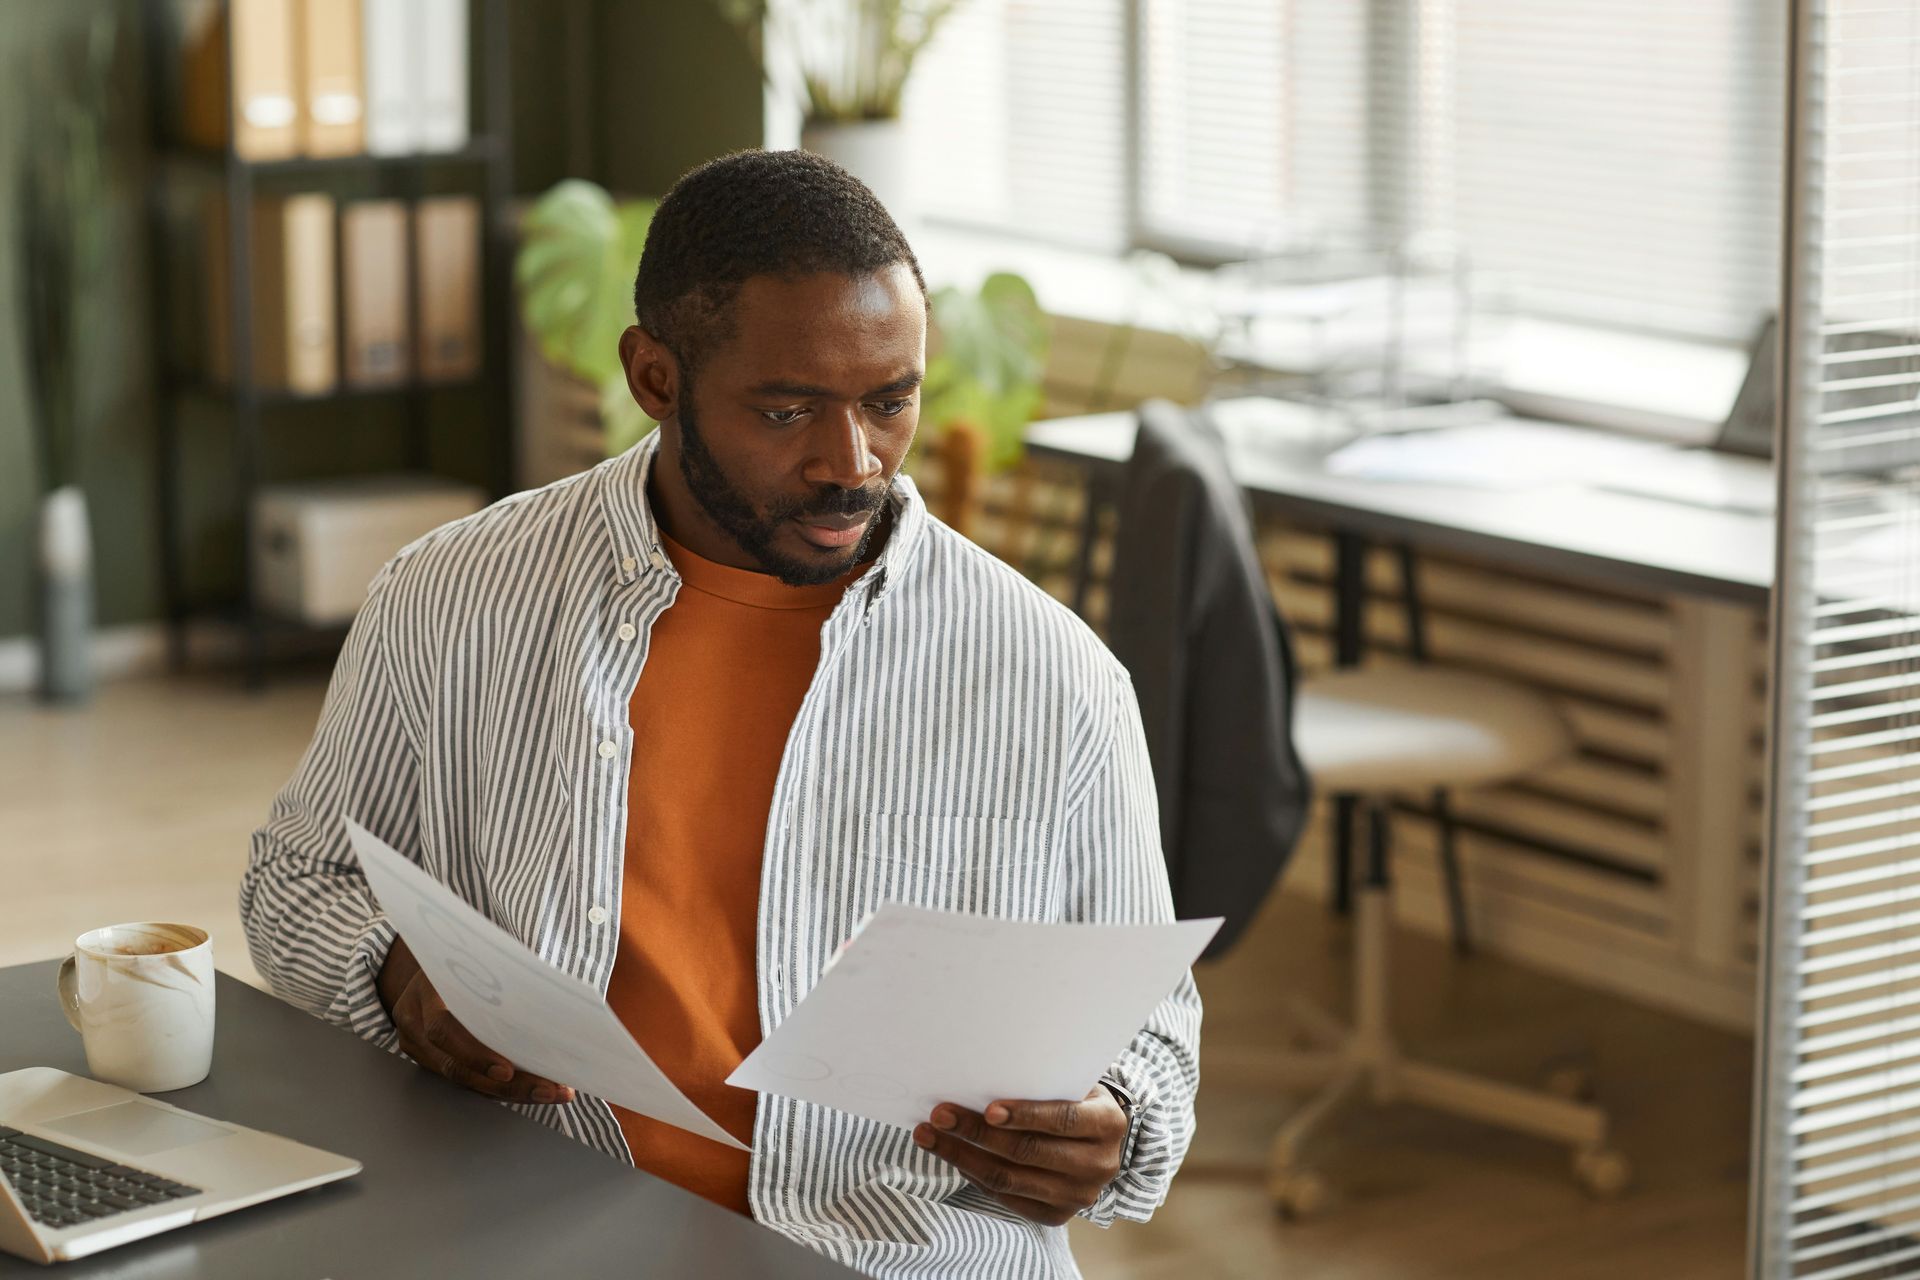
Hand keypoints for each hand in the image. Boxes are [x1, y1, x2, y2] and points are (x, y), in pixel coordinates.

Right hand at [375, 937, 575, 1105]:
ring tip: (551, 1091)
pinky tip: (531, 1087)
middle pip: (457, 1066)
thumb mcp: (477, 952)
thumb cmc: (464, 952)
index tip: (508, 1070)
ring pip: (463, 1079)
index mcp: (425, 990)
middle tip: (549, 1090)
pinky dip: (498, 1086)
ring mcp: (416, 1044)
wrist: (430, 954)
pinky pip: (465, 1079)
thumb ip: (502, 972)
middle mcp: (414, 1021)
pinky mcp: (429, 1058)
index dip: (474, 1054)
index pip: (443, 1029)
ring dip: (510, 1091)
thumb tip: (552, 991)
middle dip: (507, 1085)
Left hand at [912, 1087, 1126, 1225]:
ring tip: (929, 1136)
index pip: (1062, 1120)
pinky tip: (952, 1155)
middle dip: (977, 1133)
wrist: (1099, 1140)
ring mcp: (1078, 1196)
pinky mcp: (1056, 1216)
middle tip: (940, 1115)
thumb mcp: (1073, 1082)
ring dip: (962, 1156)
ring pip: (1008, 1178)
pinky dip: (974, 1175)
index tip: (988, 1108)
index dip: (1025, 1115)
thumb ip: (1043, 1081)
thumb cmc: (1076, 1098)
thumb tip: (983, 1071)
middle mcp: (1098, 1165)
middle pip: (1027, 1152)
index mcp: (1107, 1124)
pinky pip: (1006, 1196)